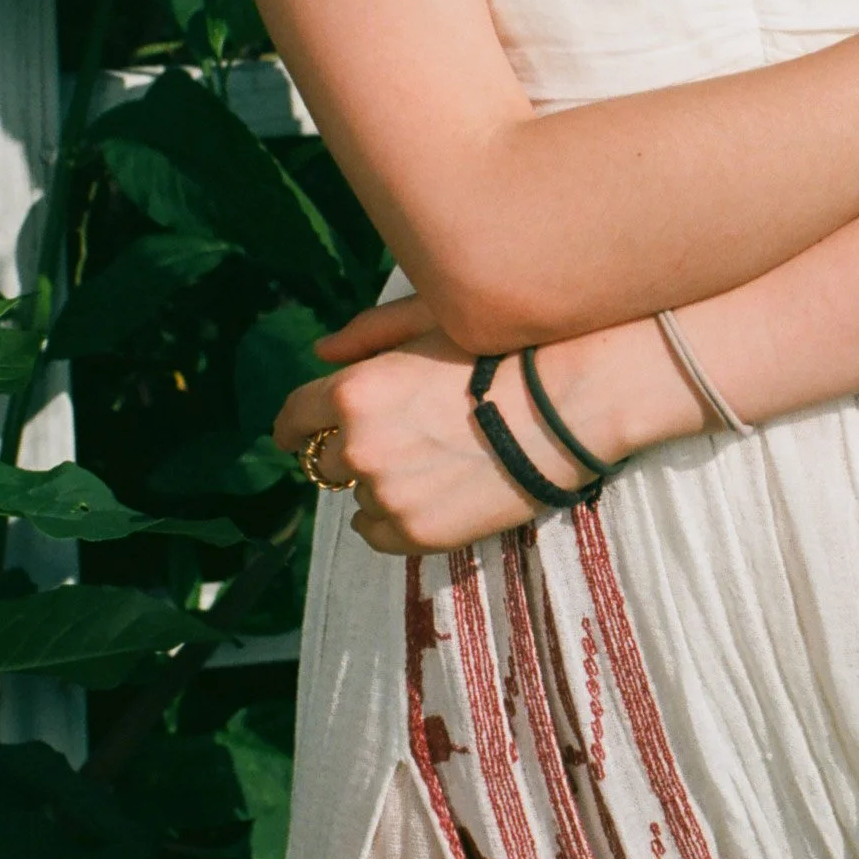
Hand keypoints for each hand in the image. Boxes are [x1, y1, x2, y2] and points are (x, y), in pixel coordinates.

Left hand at [275, 314, 701, 554]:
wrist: (564, 408)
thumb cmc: (501, 353)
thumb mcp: (430, 322)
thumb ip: (366, 335)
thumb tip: (320, 353)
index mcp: (353, 392)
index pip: (294, 419)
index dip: (296, 427)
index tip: (300, 435)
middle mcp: (359, 446)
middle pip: (327, 460)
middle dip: (350, 450)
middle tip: (397, 440)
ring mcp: (388, 494)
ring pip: (358, 497)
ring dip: (379, 483)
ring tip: (430, 463)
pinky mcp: (417, 533)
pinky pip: (377, 535)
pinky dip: (393, 519)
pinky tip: (427, 496)